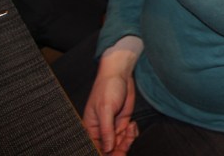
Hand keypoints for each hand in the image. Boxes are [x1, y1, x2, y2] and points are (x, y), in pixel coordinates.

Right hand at [82, 37, 143, 154]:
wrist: (120, 75)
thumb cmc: (107, 88)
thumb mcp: (105, 110)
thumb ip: (106, 130)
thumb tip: (107, 149)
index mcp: (90, 129)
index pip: (96, 148)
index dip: (105, 153)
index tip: (115, 153)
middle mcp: (101, 131)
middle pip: (109, 150)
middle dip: (119, 149)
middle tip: (126, 141)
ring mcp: (113, 127)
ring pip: (120, 144)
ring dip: (127, 141)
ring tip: (130, 128)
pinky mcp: (123, 122)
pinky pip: (128, 136)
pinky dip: (132, 134)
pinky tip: (133, 125)